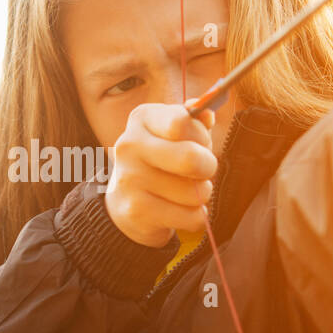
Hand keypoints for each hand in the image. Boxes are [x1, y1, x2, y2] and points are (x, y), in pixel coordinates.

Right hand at [104, 104, 216, 246]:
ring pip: (195, 192)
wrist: (125, 202)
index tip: (199, 143)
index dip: (201, 136)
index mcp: (142, 118)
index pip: (182, 122)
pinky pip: (191, 217)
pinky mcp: (137, 211)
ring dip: (201, 195)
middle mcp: (129, 145)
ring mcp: (130, 179)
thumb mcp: (175, 134)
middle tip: (201, 171)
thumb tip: (208, 114)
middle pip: (191, 158)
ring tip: (185, 193)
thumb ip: (195, 120)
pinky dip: (195, 217)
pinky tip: (180, 211)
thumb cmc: (161, 160)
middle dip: (208, 167)